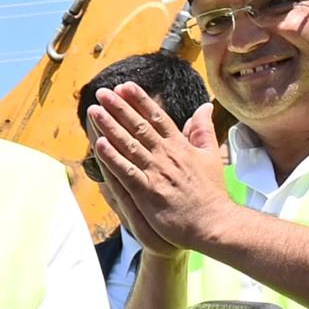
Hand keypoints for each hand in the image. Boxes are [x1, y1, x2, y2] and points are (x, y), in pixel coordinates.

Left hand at [85, 83, 229, 257]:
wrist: (214, 222)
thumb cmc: (211, 192)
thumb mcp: (210, 155)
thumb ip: (203, 130)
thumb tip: (205, 106)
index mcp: (180, 146)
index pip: (157, 117)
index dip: (140, 100)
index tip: (125, 86)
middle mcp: (166, 155)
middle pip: (139, 126)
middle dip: (119, 107)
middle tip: (102, 92)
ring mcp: (156, 173)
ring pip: (129, 145)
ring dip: (110, 127)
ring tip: (94, 111)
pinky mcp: (148, 193)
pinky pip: (126, 172)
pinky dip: (113, 158)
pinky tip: (99, 145)